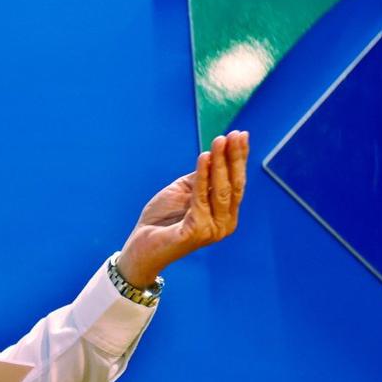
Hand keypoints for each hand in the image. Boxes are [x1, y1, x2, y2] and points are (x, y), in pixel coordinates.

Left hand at [116, 131, 248, 287]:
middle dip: (235, 157)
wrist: (141, 246)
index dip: (238, 158)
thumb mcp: (184, 192)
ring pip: (220, 189)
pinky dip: (203, 175)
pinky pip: (201, 197)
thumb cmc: (162, 220)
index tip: (240, 134)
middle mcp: (225, 224)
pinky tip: (204, 157)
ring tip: (219, 141)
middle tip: (235, 134)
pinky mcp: (198, 232)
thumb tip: (214, 155)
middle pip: (233, 185)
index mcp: (225, 214)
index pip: (236, 182)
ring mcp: (213, 230)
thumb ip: (201, 178)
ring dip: (220, 162)